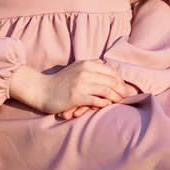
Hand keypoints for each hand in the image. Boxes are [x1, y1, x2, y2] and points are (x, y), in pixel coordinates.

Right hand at [10, 59, 136, 118]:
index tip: (123, 87)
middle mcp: (85, 72)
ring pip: (107, 90)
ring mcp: (81, 84)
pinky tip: (107, 106)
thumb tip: (104, 64)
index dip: (120, 80)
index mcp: (87, 64)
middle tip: (126, 97)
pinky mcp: (77, 97)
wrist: (43, 90)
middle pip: (112, 81)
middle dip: (121, 89)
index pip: (111, 71)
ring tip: (120, 102)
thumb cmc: (61, 80)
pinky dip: (105, 103)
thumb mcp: (76, 67)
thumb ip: (91, 65)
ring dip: (116, 97)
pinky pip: (97, 100)